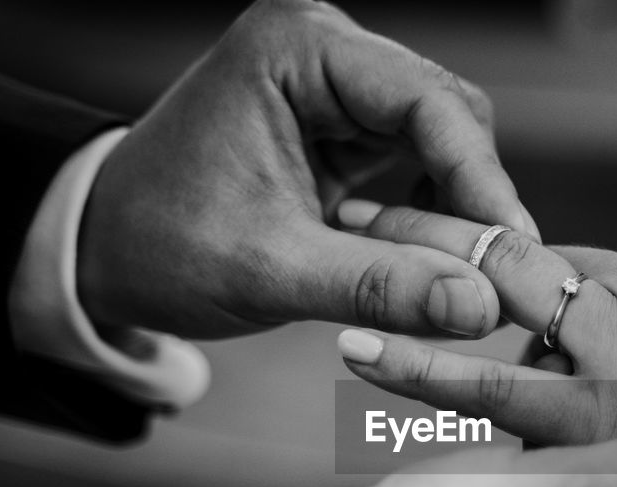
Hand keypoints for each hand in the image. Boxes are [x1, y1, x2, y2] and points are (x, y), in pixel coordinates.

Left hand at [76, 0, 536, 340]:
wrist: (102, 249)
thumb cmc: (162, 245)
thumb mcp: (271, 273)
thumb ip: (380, 289)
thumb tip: (481, 308)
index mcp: (296, 48)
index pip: (428, 100)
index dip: (481, 177)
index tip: (513, 249)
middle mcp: (323, 50)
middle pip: (449, 114)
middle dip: (474, 195)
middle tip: (496, 277)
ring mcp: (335, 86)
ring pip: (444, 141)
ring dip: (459, 209)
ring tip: (461, 277)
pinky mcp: (342, 127)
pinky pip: (419, 165)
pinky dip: (433, 215)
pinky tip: (427, 261)